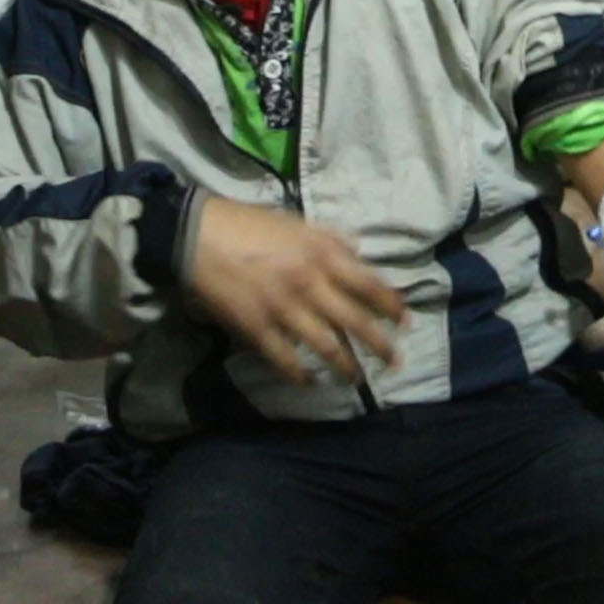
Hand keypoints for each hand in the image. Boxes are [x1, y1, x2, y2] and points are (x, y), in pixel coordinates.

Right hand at [188, 197, 405, 383]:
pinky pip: (285, 358)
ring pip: (326, 345)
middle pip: (355, 321)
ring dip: (345, 366)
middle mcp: (310, 283)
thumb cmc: (250, 225)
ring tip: (356, 379)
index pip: (368, 285)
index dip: (391, 306)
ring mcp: (284, 309)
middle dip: (380, 344)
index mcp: (322, 254)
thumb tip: (359, 255)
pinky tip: (309, 380)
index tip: (404, 321)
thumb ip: (331, 240)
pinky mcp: (257, 328)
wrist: (199, 235)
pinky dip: (299, 373)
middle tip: (394, 361)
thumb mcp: (299, 223)